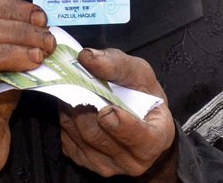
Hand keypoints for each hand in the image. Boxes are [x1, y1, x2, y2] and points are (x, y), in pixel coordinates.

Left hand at [59, 49, 176, 178]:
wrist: (139, 120)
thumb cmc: (144, 97)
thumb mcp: (140, 73)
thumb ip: (117, 65)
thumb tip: (88, 57)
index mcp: (154, 139)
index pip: (139, 139)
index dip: (122, 126)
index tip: (108, 109)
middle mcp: (131, 160)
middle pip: (99, 135)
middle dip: (86, 107)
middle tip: (77, 83)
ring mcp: (106, 165)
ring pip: (80, 137)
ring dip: (73, 110)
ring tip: (75, 90)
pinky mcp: (85, 163)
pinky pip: (69, 141)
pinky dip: (67, 119)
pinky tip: (74, 105)